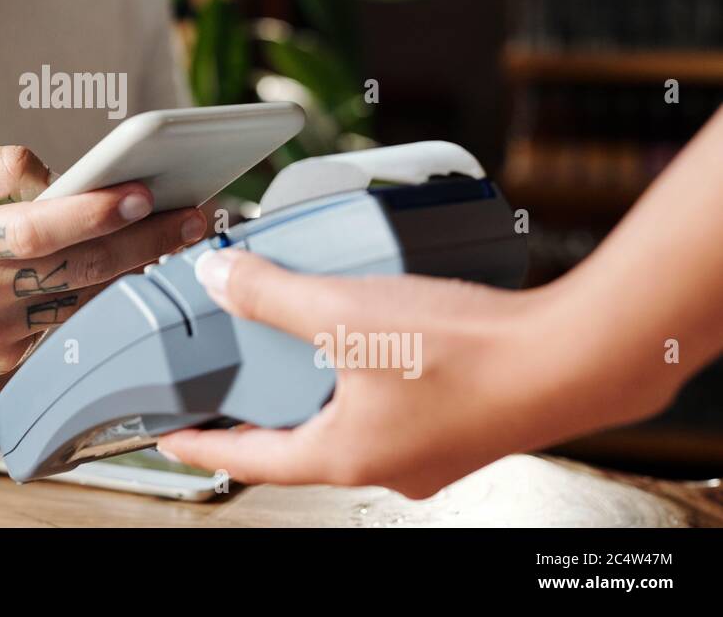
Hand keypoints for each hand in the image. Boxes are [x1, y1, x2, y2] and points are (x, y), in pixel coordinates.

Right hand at [0, 145, 206, 385]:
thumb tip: (62, 179)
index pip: (37, 230)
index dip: (94, 213)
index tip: (143, 192)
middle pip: (78, 269)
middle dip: (144, 240)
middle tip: (195, 214)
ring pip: (83, 300)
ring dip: (137, 268)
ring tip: (180, 236)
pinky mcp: (5, 361)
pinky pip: (67, 322)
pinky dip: (104, 294)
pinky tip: (136, 267)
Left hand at [156, 250, 671, 498]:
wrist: (573, 359)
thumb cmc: (467, 354)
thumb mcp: (344, 314)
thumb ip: (272, 296)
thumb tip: (220, 279)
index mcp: (344, 454)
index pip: (248, 458)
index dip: (201, 443)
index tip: (170, 436)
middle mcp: (383, 464)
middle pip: (296, 441)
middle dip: (259, 412)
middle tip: (228, 383)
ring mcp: (424, 451)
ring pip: (346, 422)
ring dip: (314, 391)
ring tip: (292, 351)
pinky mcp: (456, 425)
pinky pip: (389, 407)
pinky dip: (362, 379)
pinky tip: (370, 341)